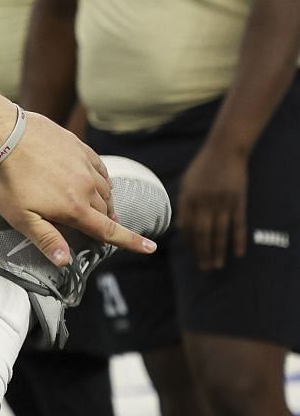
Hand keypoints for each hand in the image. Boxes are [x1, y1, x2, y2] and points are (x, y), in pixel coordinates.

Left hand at [0, 110, 155, 265]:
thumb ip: (46, 239)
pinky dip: (100, 178)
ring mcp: (83, 163)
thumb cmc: (6, 177)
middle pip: (106, 211)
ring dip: (103, 201)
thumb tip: (66, 262)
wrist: (1, 133)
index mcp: (75, 207)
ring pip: (104, 188)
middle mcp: (86, 185)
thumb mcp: (20, 216)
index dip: (132, 241)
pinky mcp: (77, 146)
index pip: (109, 230)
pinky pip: (98, 166)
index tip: (151, 247)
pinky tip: (93, 180)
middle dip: (106, 222)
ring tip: (93, 207)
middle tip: (97, 229)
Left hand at [177, 139, 249, 272]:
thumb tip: (182, 228)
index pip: (188, 226)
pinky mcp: (238, 201)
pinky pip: (238, 224)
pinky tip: (238, 253)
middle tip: (204, 268)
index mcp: (189, 198)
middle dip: (203, 252)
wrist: (224, 151)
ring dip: (218, 251)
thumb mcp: (187, 184)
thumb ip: (184, 205)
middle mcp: (204, 202)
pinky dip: (238, 239)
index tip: (192, 255)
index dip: (190, 242)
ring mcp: (223, 202)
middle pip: (203, 233)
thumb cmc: (203, 168)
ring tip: (217, 266)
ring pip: (220, 232)